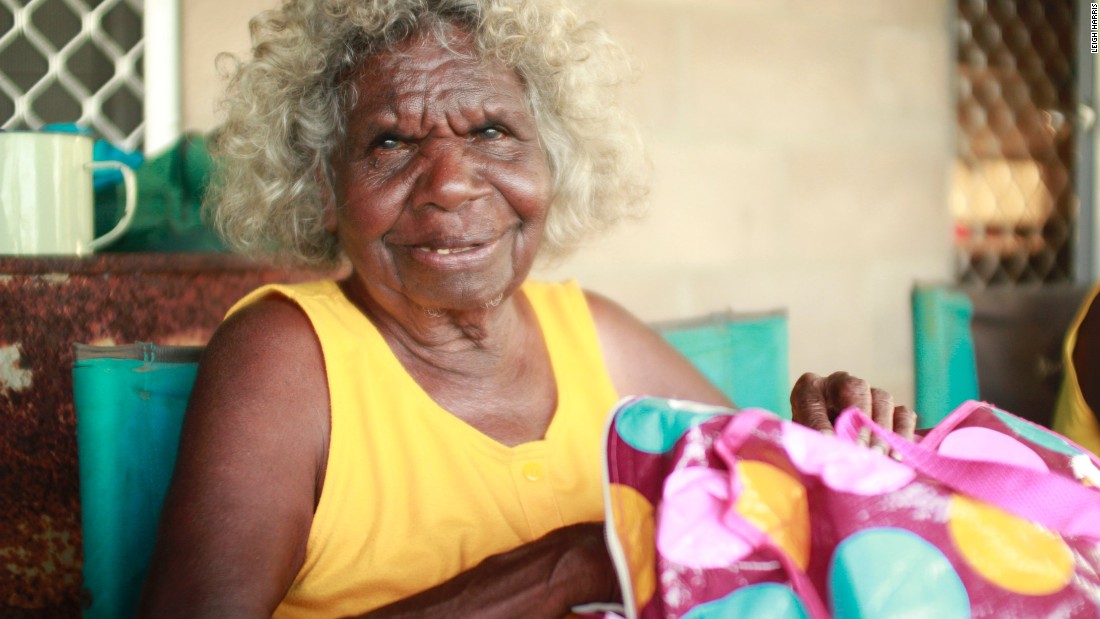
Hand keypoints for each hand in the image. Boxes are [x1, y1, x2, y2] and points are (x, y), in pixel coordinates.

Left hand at [790, 372, 916, 448]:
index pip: (813, 401)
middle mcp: (839, 383)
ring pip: (882, 400)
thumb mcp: (806, 443)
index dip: (821, 423)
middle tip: (862, 449)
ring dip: (883, 430)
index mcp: (809, 389)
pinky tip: (898, 457)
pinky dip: (902, 435)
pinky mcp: (892, 408)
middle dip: (861, 421)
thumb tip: (830, 455)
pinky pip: (903, 414)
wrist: (830, 449)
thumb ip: (814, 444)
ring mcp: (869, 392)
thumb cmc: (812, 445)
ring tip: (881, 457)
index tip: (829, 443)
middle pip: (855, 389)